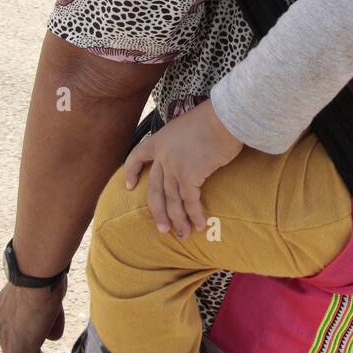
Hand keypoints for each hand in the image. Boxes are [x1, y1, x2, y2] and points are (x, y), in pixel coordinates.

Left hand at [0, 278, 74, 352]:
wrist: (37, 272)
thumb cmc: (45, 276)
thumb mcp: (47, 299)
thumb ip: (49, 320)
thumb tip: (53, 336)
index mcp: (2, 314)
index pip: (15, 337)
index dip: (34, 345)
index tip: (51, 347)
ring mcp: (6, 341)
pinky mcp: (20, 349)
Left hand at [122, 99, 242, 239]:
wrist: (224, 118)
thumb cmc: (213, 118)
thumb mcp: (187, 125)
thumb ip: (181, 141)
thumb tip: (192, 152)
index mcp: (159, 140)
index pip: (137, 156)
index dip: (131, 171)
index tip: (128, 186)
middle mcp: (163, 156)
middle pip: (154, 190)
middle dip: (158, 212)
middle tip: (162, 229)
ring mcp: (174, 167)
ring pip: (172, 201)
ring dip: (178, 220)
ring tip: (183, 234)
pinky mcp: (189, 176)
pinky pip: (190, 202)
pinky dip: (195, 215)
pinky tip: (199, 225)